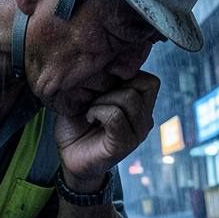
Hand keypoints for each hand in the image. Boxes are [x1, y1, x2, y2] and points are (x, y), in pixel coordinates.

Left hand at [55, 72, 158, 190]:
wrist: (68, 157)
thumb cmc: (77, 124)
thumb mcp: (89, 95)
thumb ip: (102, 80)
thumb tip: (106, 61)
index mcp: (140, 106)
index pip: (150, 80)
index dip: (128, 74)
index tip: (104, 81)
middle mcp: (144, 119)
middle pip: (146, 84)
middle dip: (117, 84)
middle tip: (96, 96)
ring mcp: (137, 133)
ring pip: (130, 98)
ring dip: (104, 99)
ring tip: (91, 109)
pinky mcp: (124, 144)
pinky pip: (116, 116)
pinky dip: (98, 111)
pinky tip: (89, 118)